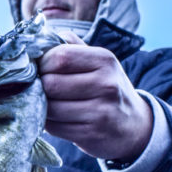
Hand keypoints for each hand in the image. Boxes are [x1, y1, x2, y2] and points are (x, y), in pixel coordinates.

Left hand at [38, 32, 152, 161]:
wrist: (133, 125)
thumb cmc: (106, 88)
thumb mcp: (97, 62)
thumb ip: (71, 46)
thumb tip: (38, 37)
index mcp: (105, 60)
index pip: (60, 57)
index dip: (42, 64)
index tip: (41, 69)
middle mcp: (106, 84)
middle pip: (51, 83)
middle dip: (39, 87)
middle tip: (41, 89)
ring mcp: (100, 112)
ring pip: (49, 108)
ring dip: (41, 106)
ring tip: (48, 103)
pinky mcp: (91, 134)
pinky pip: (54, 128)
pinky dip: (49, 123)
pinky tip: (57, 118)